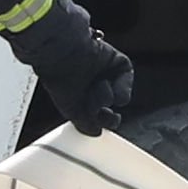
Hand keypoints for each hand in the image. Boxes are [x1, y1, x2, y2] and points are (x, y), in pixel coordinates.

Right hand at [24, 7, 136, 136]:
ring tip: (96, 88)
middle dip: (107, 112)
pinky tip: (109, 84)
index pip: (99, 113)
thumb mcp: (71, 109)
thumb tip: (97, 133)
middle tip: (100, 111)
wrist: (64, 55)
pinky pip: (126, 80)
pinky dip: (121, 86)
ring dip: (108, 96)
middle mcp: (95, 83)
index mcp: (82, 94)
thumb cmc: (61, 80)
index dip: (103, 121)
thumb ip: (85, 124)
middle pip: (111, 105)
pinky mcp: (118, 62)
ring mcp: (107, 73)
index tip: (103, 125)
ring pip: (119, 96)